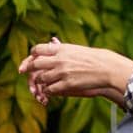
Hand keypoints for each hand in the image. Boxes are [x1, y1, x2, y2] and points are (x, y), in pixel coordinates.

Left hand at [17, 39, 132, 106]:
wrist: (107, 68)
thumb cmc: (94, 58)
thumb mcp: (76, 49)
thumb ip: (62, 48)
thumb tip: (52, 41)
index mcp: (61, 49)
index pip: (38, 49)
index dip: (32, 54)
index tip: (31, 58)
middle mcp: (59, 59)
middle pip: (35, 64)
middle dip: (29, 68)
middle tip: (25, 71)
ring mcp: (62, 72)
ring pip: (41, 78)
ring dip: (40, 81)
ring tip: (41, 82)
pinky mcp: (67, 84)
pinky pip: (50, 89)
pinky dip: (48, 91)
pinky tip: (49, 91)